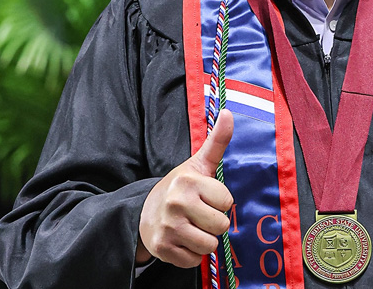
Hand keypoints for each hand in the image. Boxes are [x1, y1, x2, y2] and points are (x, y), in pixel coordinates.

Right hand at [137, 109, 233, 266]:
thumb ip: (216, 140)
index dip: (220, 201)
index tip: (206, 196)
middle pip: (221, 225)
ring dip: (204, 239)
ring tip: (192, 227)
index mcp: (188, 181)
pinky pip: (194, 260)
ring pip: (209, 245)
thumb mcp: (198, 163)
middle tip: (199, 214)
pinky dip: (191, 253)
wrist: (144, 211)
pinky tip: (182, 239)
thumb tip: (228, 112)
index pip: (227, 202)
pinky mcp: (162, 249)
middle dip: (214, 222)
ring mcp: (168, 227)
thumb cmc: (180, 187)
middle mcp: (177, 203)